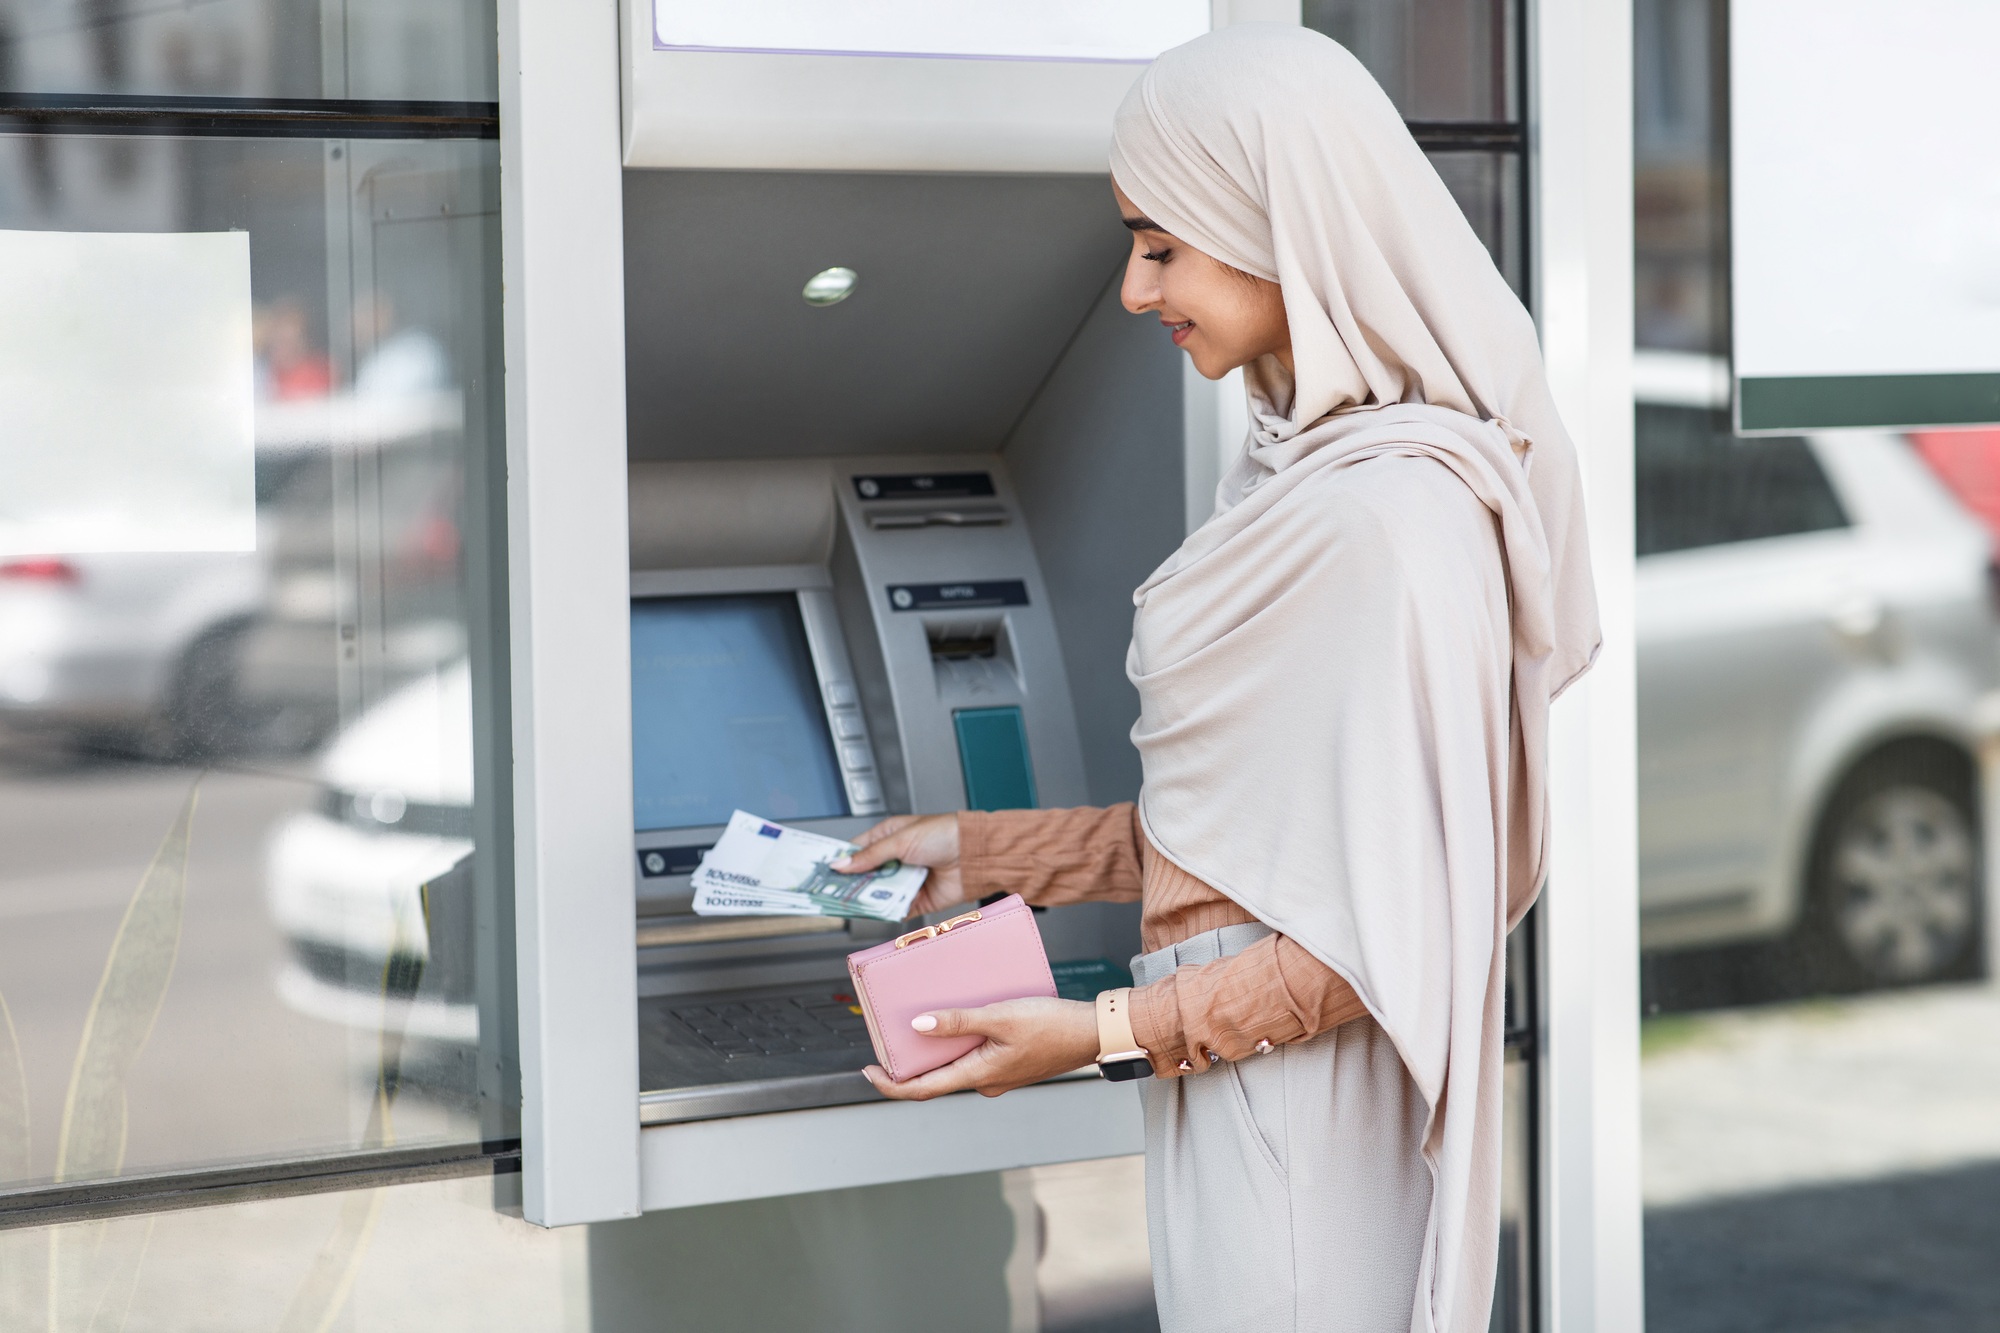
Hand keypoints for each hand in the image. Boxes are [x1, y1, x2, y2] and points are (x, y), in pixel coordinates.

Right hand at [833, 813, 969, 915]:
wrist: (976, 853)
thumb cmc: (944, 834)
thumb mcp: (901, 840)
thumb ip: (870, 856)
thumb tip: (841, 864)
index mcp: (890, 837)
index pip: (857, 850)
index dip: (840, 861)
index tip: (821, 872)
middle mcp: (896, 859)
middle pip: (865, 875)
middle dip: (849, 884)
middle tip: (829, 893)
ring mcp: (906, 880)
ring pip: (878, 894)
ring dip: (867, 898)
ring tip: (848, 904)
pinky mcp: (918, 900)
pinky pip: (896, 909)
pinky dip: (887, 912)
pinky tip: (876, 912)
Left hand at [861, 996, 1100, 1100]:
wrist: (1093, 1033)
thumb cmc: (1052, 1025)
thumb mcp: (1000, 1016)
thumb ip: (958, 1021)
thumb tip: (918, 1026)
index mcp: (979, 1075)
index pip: (923, 1089)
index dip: (890, 1084)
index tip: (868, 1071)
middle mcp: (986, 1081)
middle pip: (937, 1077)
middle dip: (911, 1061)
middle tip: (890, 1037)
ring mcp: (999, 1075)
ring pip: (957, 1065)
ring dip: (937, 1049)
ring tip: (923, 1020)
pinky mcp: (1010, 1064)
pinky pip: (975, 1057)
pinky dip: (961, 1043)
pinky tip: (962, 1019)